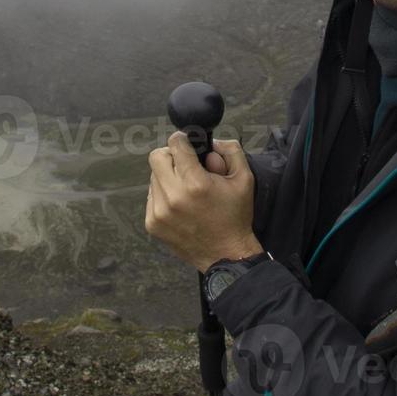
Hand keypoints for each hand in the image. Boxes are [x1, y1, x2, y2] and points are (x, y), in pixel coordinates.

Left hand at [145, 132, 261, 273]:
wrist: (226, 255)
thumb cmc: (235, 216)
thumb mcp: (244, 178)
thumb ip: (230, 150)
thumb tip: (211, 142)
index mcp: (196, 183)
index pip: (175, 144)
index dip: (183, 140)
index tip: (187, 144)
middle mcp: (173, 196)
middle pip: (157, 157)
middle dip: (171, 156)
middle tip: (185, 165)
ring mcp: (159, 211)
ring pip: (153, 177)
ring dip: (167, 177)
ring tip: (186, 190)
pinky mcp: (152, 224)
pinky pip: (151, 196)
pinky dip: (163, 195)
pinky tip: (180, 205)